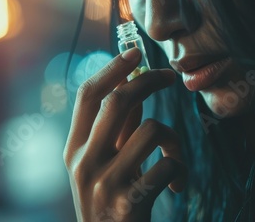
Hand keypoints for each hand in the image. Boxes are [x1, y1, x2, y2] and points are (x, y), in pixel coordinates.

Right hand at [63, 48, 187, 221]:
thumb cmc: (109, 200)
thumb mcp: (102, 164)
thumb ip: (114, 128)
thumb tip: (130, 84)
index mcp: (74, 149)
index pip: (87, 96)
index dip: (112, 69)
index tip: (135, 52)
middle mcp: (84, 162)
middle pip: (118, 101)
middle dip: (149, 80)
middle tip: (169, 77)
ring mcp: (105, 182)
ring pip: (152, 130)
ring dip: (174, 140)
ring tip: (174, 158)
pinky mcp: (130, 201)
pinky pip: (168, 165)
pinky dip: (181, 171)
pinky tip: (177, 185)